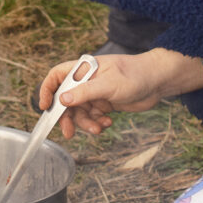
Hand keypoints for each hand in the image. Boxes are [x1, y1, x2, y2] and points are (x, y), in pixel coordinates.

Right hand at [38, 49, 202, 137]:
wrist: (158, 82)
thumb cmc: (135, 75)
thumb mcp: (108, 85)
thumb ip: (84, 92)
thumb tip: (62, 99)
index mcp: (84, 69)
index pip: (57, 76)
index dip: (47, 91)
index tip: (44, 108)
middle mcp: (87, 81)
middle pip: (66, 100)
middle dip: (68, 117)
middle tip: (69, 133)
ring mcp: (96, 93)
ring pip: (81, 112)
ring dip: (87, 123)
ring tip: (98, 129)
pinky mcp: (105, 103)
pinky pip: (93, 117)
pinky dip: (98, 123)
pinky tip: (108, 123)